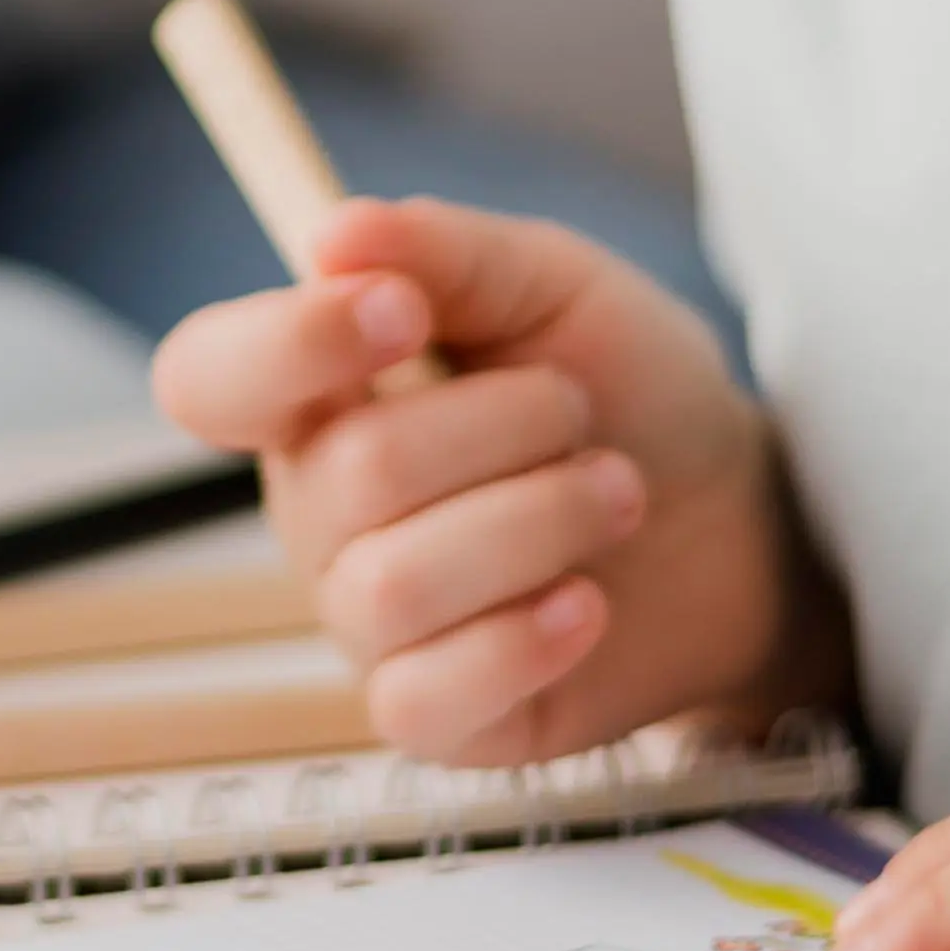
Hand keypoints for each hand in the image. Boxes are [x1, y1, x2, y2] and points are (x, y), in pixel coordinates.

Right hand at [150, 197, 829, 764]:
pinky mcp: (433, 715)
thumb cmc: (628, 393)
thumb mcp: (553, 285)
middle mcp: (321, 511)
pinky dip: (523, 640)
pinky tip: (586, 603)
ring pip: (393, 586)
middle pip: (349, 474)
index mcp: (321, 394)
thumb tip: (332, 235)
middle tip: (581, 414)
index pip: (210, 378)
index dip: (286, 346)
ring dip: (540, 521)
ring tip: (616, 494)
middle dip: (507, 426)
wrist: (739, 520)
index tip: (404, 311)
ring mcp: (368, 621)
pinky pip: (421, 699)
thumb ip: (446, 251)